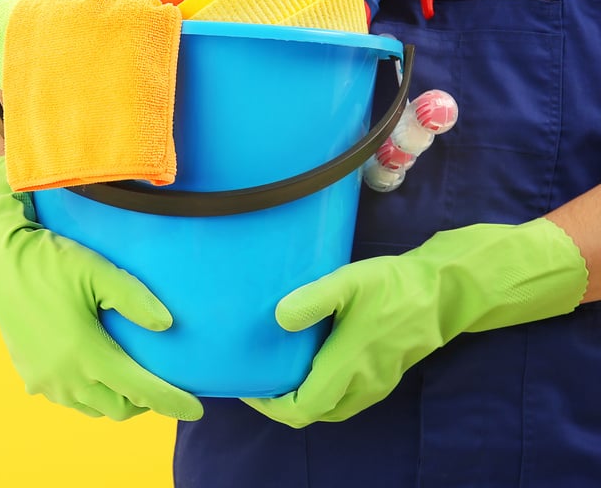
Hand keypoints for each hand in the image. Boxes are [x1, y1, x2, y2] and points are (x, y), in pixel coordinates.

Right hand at [0, 156, 202, 420]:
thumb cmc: (50, 261)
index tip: (196, 409)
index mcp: (87, 353)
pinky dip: (86, 393)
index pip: (141, 390)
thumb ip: (135, 299)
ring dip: (113, 399)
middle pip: (118, 408)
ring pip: (91, 408)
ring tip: (126, 376)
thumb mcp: (97, 271)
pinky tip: (89, 370)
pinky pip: (66, 398)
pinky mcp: (29, 373)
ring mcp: (44, 379)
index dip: (172, 401)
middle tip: (157, 381)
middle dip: (143, 403)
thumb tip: (167, 325)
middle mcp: (66, 376)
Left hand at [243, 218, 586, 427]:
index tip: (250, 386)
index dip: (271, 405)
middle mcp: (363, 384)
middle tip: (260, 377)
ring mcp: (377, 383)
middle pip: (314, 413)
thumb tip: (279, 319)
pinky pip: (348, 397)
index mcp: (349, 366)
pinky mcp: (386, 375)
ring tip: (280, 372)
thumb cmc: (395, 286)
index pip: (303, 408)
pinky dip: (324, 391)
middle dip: (283, 403)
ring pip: (332, 407)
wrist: (446, 291)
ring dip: (305, 398)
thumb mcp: (350, 282)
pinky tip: (313, 364)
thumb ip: (313, 300)